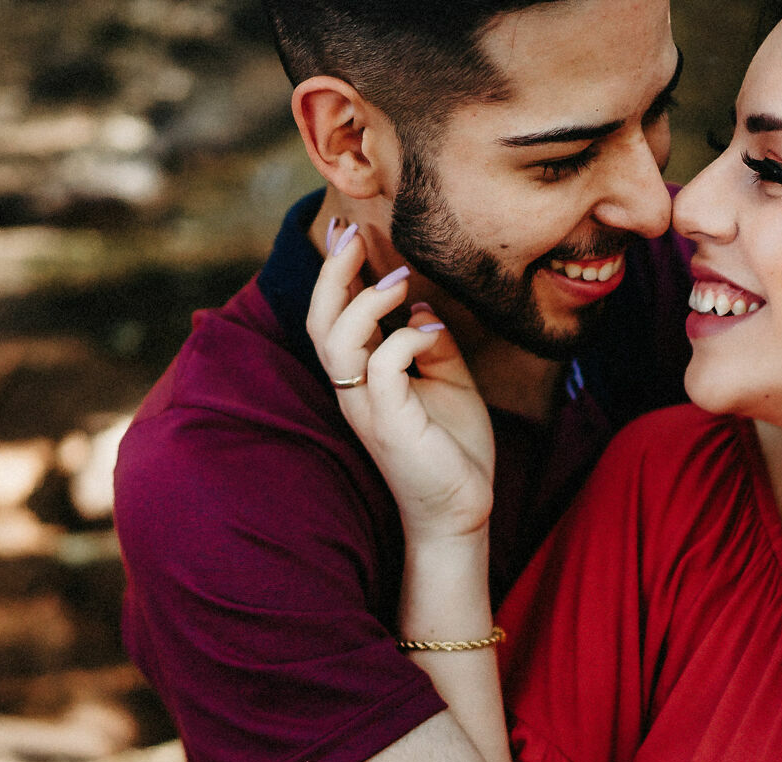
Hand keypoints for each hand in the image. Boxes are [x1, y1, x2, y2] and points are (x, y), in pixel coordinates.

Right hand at [306, 221, 495, 542]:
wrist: (462, 510)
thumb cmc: (453, 450)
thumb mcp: (449, 382)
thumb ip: (433, 344)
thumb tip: (423, 308)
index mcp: (363, 378)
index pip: (332, 316)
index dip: (335, 272)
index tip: (347, 230)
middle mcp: (354, 390)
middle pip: (319, 321)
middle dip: (332, 272)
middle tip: (353, 233)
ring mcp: (368, 408)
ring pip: (336, 341)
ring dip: (364, 302)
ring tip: (399, 282)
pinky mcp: (390, 424)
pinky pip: (382, 367)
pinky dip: (404, 339)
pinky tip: (429, 332)